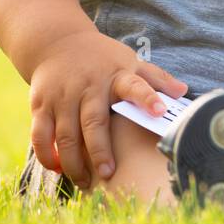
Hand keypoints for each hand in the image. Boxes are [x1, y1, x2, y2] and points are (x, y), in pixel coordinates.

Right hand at [28, 29, 187, 187]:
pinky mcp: (41, 104)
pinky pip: (40, 135)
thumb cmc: (102, 58)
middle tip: (108, 174)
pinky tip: (58, 168)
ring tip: (86, 182)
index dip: (148, 98)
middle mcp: (89, 86)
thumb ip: (156, 78)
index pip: (135, 86)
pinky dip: (47, 155)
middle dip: (100, 151)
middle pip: (94, 122)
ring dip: (74, 162)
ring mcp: (63, 95)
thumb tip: (183, 92)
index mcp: (117, 75)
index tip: (161, 111)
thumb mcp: (130, 61)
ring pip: (66, 135)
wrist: (57, 41)